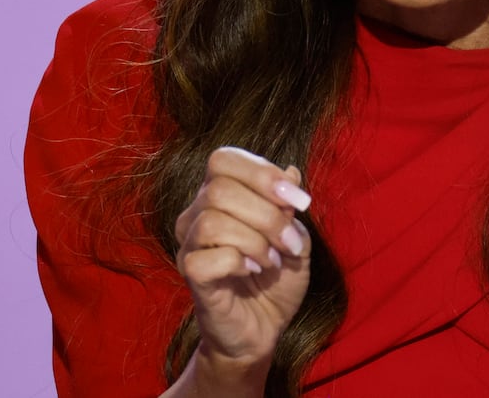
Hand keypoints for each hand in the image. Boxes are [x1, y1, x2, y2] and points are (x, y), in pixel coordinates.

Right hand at [173, 146, 313, 374]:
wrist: (265, 329)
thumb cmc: (276, 280)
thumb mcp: (295, 238)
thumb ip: (290, 205)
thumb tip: (290, 172)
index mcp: (218, 195)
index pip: (223, 159)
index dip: (262, 173)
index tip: (299, 202)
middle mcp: (196, 215)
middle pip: (220, 188)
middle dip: (267, 214)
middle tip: (288, 243)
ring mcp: (189, 246)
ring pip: (213, 220)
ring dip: (256, 241)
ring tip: (272, 261)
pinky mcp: (191, 276)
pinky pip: (207, 257)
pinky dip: (239, 261)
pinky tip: (252, 271)